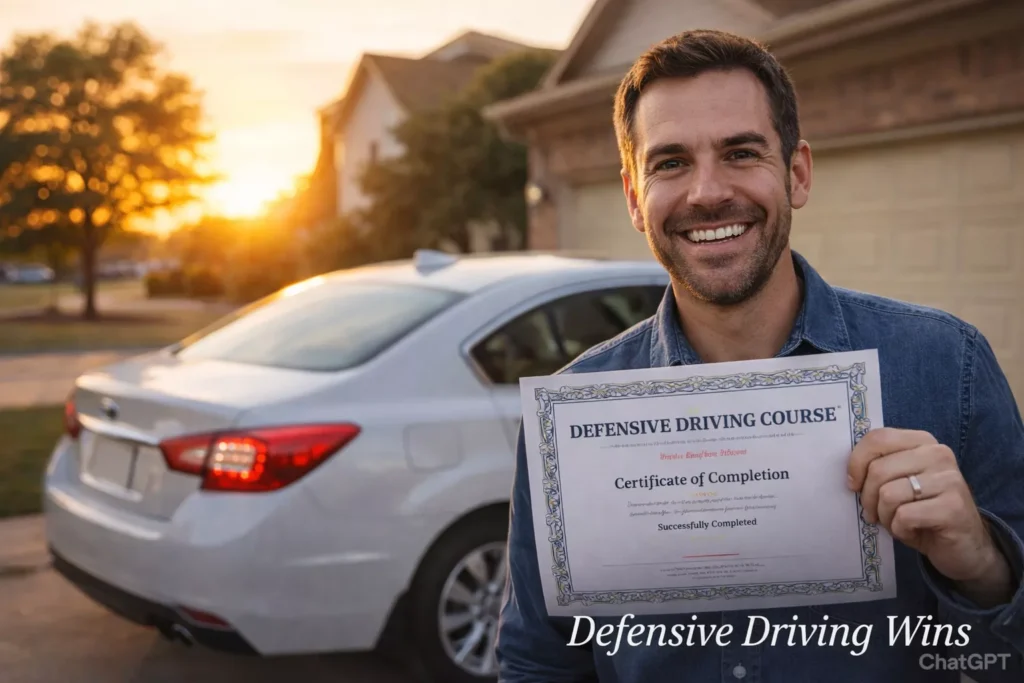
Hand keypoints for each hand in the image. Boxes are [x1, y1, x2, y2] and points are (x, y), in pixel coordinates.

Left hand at [847, 427, 1012, 605]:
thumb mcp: (899, 483)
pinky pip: (904, 516)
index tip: (853, 484)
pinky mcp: (953, 507)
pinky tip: (912, 530)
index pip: (878, 438)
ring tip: (896, 522)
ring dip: (884, 516)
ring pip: (888, 494)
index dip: (856, 463)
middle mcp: (939, 454)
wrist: (963, 546)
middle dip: (868, 498)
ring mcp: (949, 480)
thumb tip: (848, 474)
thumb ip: (879, 468)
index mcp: (922, 442)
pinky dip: (899, 529)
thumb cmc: (922, 512)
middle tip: (874, 513)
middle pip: (878, 470)